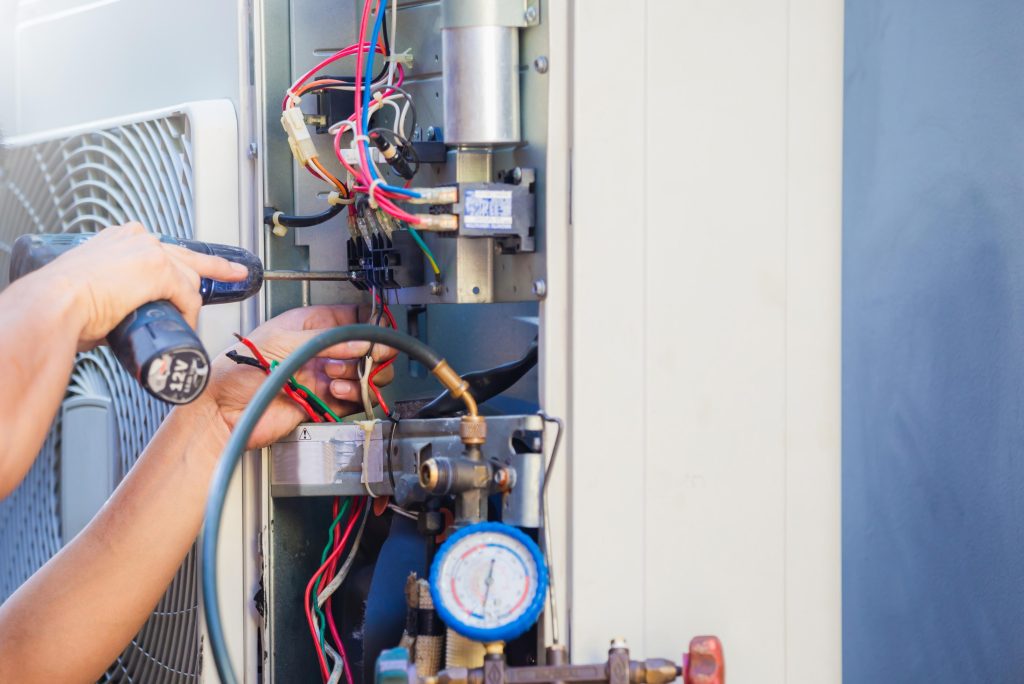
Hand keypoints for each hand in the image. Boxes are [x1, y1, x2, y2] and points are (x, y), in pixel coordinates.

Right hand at [37, 223, 248, 349]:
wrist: (54, 305)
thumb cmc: (62, 305)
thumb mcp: (90, 291)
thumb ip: (111, 296)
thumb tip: (118, 319)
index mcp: (117, 239)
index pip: (161, 249)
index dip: (180, 263)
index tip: (193, 268)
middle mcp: (135, 239)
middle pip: (186, 255)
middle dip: (214, 266)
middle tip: (235, 272)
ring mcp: (149, 251)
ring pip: (189, 277)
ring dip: (193, 302)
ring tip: (192, 321)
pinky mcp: (160, 270)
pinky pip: (187, 295)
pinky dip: (188, 313)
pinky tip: (184, 325)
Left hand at [205, 304, 396, 447]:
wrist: (224, 411)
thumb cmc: (238, 370)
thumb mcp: (284, 341)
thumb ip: (327, 340)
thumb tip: (360, 341)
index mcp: (310, 325)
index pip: (354, 317)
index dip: (371, 323)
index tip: (378, 330)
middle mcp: (321, 350)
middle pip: (367, 347)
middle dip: (369, 352)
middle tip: (366, 357)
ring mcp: (324, 376)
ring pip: (366, 374)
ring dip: (360, 375)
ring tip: (336, 377)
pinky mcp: (325, 402)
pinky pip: (355, 398)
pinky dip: (354, 396)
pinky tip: (336, 391)